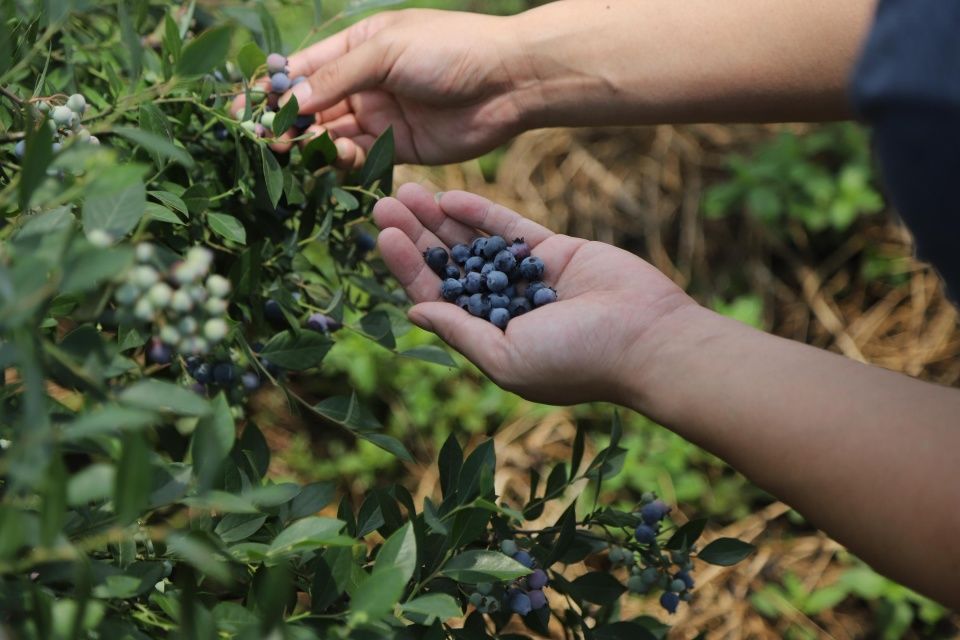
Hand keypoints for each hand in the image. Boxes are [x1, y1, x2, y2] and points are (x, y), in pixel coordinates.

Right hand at [241, 10, 533, 167]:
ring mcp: (380, 116)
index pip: (302, 69)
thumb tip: (288, 100)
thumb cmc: (449, 50)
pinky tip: (336, 156)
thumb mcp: (387, 52)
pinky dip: (341, 159)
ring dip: (309, 144)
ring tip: (293, 150)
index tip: (243, 111)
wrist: (508, 82)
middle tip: (262, 141)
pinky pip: (358, 156)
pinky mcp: (398, 148)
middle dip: (285, 123)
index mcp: (357, 48)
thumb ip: (336, 77)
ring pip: (330, 135)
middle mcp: (363, 83)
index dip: (272, 89)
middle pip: (311, 107)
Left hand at [373, 184, 696, 405]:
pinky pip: (509, 229)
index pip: (436, 299)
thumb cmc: (576, 360)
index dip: (407, 269)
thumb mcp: (505, 357)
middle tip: (381, 204)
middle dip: (415, 237)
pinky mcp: (554, 251)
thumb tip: (415, 312)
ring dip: (439, 220)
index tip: (382, 237)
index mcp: (489, 338)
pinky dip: (480, 213)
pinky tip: (448, 196)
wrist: (648, 337)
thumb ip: (461, 332)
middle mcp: (503, 308)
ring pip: (473, 243)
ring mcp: (527, 277)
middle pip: (448, 266)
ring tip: (406, 192)